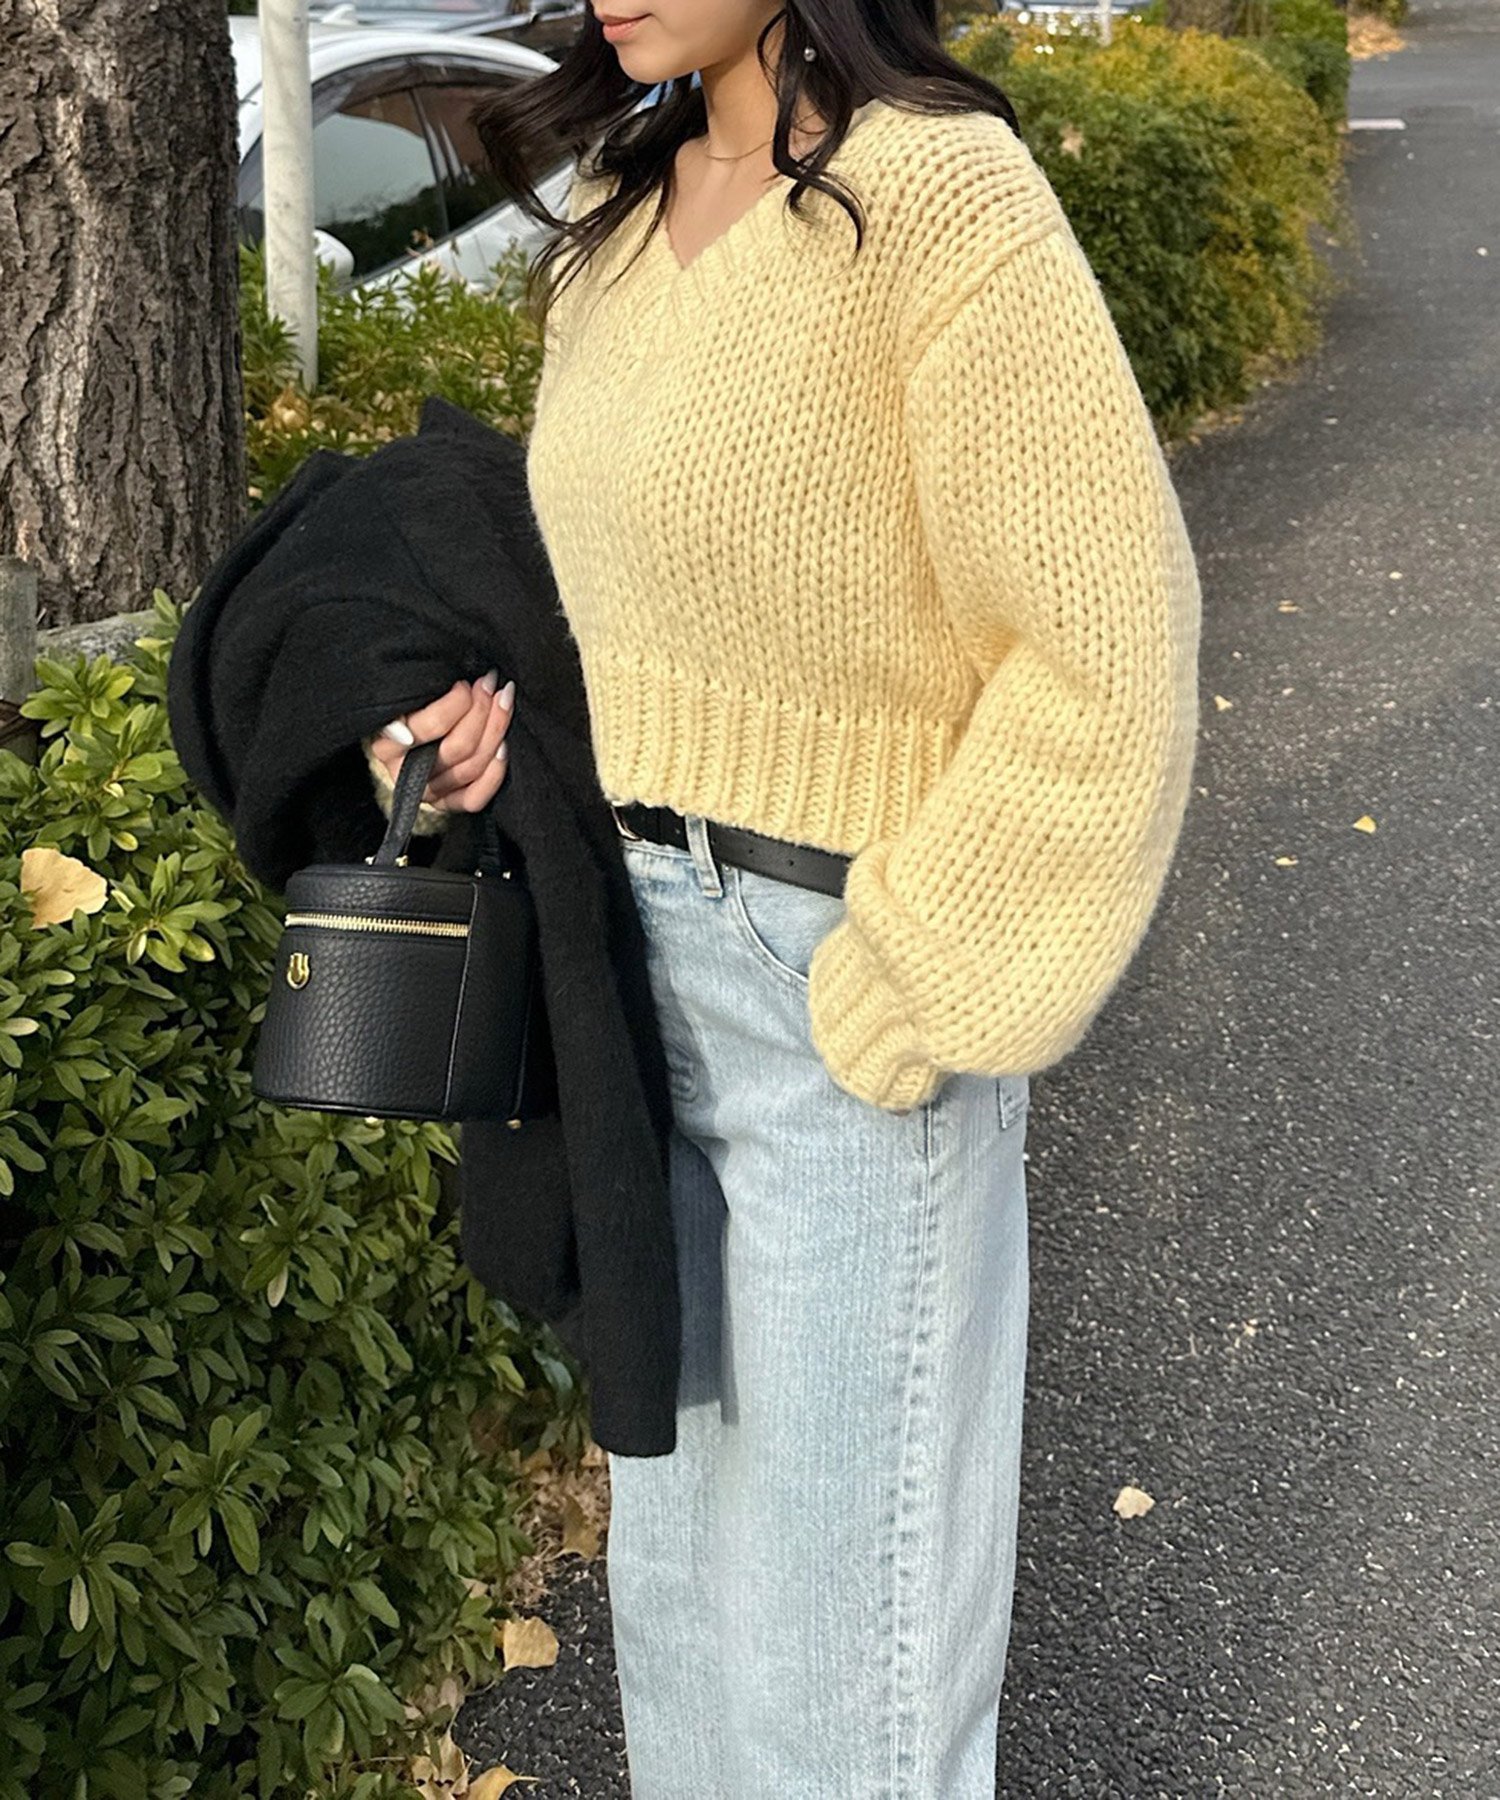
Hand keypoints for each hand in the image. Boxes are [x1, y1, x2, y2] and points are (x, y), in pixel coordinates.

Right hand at [370, 670, 514, 812]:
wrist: (408, 727)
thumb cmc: (411, 704)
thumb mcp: (407, 693)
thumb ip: (418, 691)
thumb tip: (440, 701)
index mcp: (388, 744)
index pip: (432, 726)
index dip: (458, 702)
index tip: (466, 683)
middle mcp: (405, 773)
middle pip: (458, 748)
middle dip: (482, 711)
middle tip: (490, 686)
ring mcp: (428, 791)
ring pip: (472, 768)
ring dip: (495, 732)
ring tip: (503, 702)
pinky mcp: (447, 803)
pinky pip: (475, 798)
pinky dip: (494, 774)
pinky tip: (504, 747)